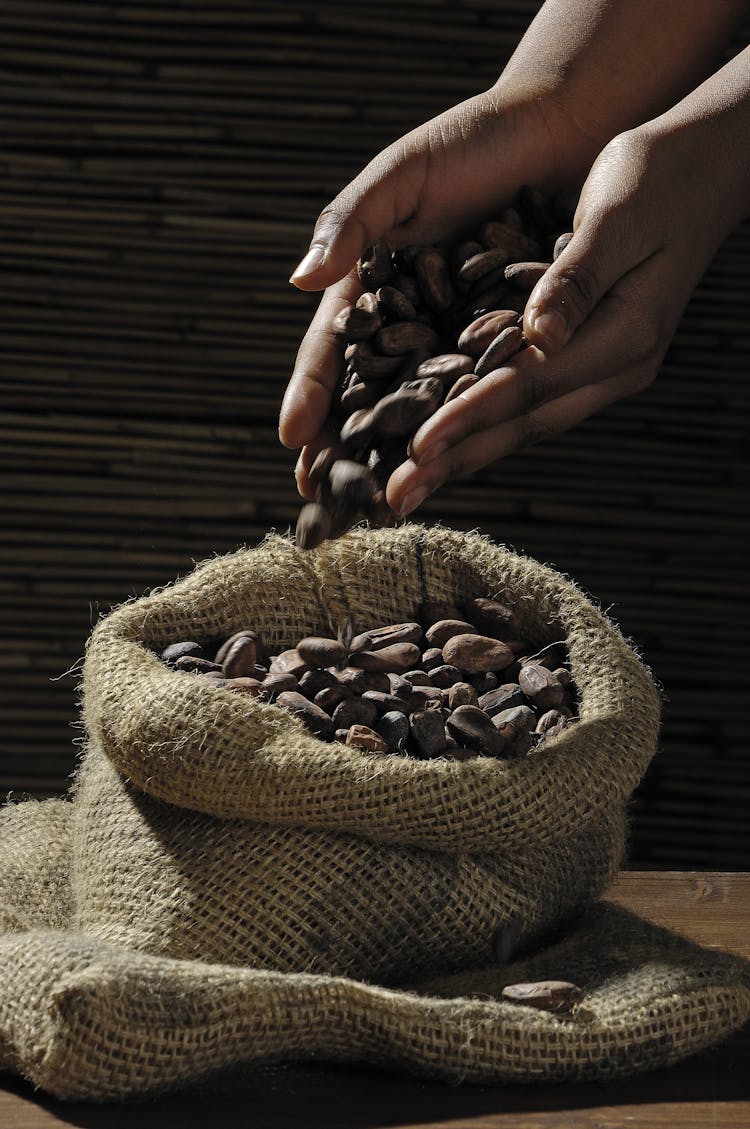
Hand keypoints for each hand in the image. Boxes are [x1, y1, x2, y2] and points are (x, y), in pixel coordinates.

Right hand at [278, 85, 595, 498]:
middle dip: (342, 445)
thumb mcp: (401, 175)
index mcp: (370, 286)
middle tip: (321, 495)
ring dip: (398, 454)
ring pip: (419, 408)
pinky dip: (462, 432)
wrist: (560, 135)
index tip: (293, 438)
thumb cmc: (474, 143)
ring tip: (379, 498)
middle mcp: (408, 323)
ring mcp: (455, 341)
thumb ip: (350, 223)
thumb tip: (300, 281)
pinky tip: (448, 467)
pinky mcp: (506, 348)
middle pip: (366, 394)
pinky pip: (480, 395)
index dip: (310, 392)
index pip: (330, 350)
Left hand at [390, 93, 748, 514]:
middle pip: (524, 424)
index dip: (471, 417)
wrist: (706, 168)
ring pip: (523, 423)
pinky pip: (527, 402)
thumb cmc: (661, 175)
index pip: (532, 385)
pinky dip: (480, 423)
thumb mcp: (617, 214)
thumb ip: (576, 277)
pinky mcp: (586, 358)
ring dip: (463, 454)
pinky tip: (442, 439)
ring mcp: (604, 368)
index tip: (417, 449)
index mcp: (627, 334)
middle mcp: (617, 366)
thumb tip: (538, 332)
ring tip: (407, 485)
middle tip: (397, 497)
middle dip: (456, 461)